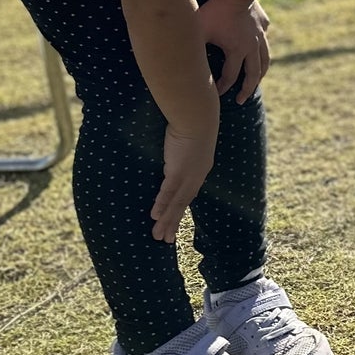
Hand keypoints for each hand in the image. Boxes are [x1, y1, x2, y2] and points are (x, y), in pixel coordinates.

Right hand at [151, 125, 214, 242]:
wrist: (198, 114)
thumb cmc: (194, 123)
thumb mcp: (191, 141)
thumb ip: (183, 152)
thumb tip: (176, 153)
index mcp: (200, 170)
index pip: (188, 195)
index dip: (180, 210)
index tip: (174, 222)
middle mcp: (196, 176)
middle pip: (183, 204)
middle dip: (173, 223)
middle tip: (166, 240)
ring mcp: (188, 174)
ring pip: (176, 203)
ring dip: (166, 220)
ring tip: (157, 236)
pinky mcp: (178, 170)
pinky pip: (168, 191)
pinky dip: (162, 204)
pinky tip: (155, 217)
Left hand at [197, 0, 270, 102]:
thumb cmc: (214, 10)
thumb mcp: (198, 30)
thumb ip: (188, 47)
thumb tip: (167, 62)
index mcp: (237, 51)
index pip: (230, 76)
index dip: (222, 87)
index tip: (217, 95)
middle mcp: (252, 47)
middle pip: (253, 74)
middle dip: (247, 89)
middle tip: (241, 99)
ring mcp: (260, 35)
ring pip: (264, 60)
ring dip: (260, 73)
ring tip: (256, 81)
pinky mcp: (263, 24)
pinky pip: (265, 41)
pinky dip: (263, 50)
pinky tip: (259, 50)